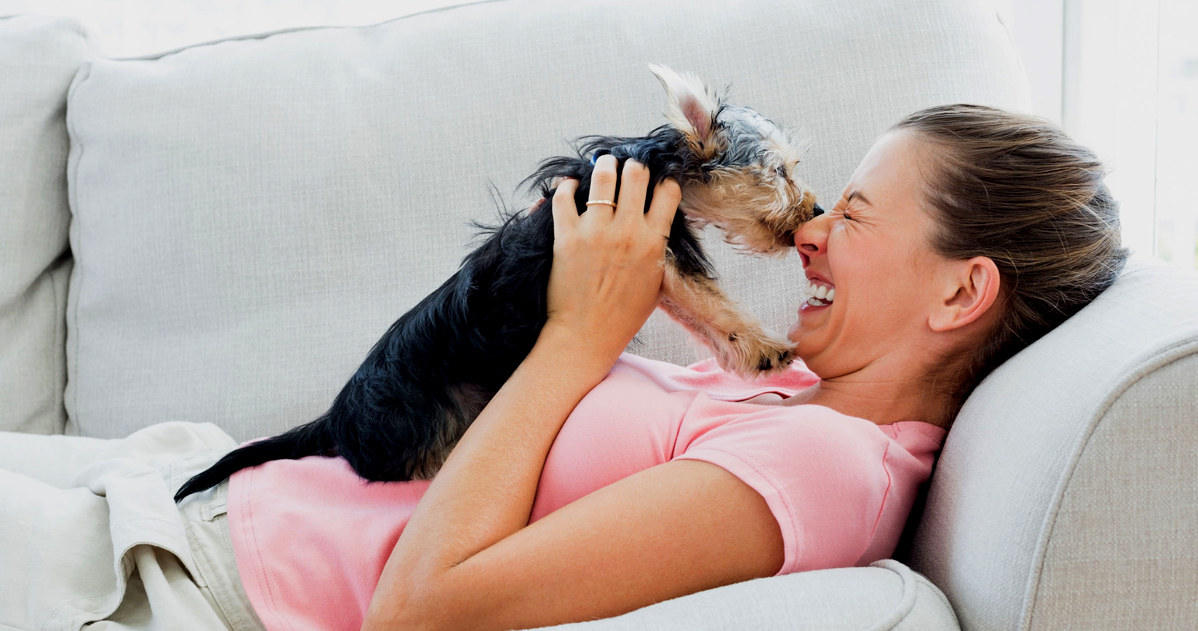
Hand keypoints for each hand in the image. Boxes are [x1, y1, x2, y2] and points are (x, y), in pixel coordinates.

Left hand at [543, 155, 679, 366]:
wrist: (586, 335)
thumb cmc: (623, 315)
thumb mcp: (656, 282)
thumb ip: (658, 249)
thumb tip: (659, 224)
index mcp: (652, 242)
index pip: (667, 192)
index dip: (664, 181)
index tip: (657, 181)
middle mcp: (626, 231)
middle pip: (636, 174)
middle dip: (634, 166)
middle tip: (629, 167)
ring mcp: (594, 231)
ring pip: (603, 177)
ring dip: (605, 165)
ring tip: (604, 163)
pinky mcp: (566, 237)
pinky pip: (564, 197)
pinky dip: (567, 186)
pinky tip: (570, 185)